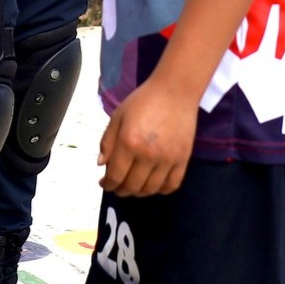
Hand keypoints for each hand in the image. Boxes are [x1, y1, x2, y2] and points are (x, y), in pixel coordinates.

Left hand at [98, 78, 197, 196]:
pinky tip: (153, 184)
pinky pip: (171, 185)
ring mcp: (168, 160)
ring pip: (151, 189)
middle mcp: (148, 155)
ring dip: (139, 192)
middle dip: (121, 190)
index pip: (115, 176)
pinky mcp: (183, 160)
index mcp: (129, 142)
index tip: (104, 184)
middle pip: (132, 186)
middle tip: (117, 186)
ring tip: (133, 185)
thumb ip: (107, 141)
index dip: (107, 184)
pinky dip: (160, 190)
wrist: (175, 91)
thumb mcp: (118, 116)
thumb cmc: (143, 101)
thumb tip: (101, 165)